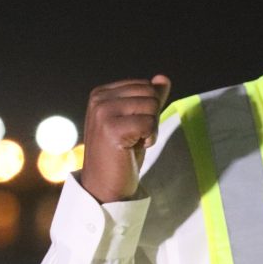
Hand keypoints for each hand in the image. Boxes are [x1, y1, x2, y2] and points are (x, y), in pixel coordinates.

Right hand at [80, 75, 171, 202]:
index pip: (145, 85)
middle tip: (136, 136)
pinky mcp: (111, 129)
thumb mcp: (137, 120)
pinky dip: (149, 138)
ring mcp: (103, 112)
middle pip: (150, 93)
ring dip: (151, 128)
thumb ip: (149, 98)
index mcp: (102, 93)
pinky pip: (150, 123)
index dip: (149, 109)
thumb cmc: (122, 153)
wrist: (105, 185)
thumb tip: (163, 78)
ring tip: (133, 142)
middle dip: (152, 116)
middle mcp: (99, 98)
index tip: (132, 128)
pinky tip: (134, 148)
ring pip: (152, 106)